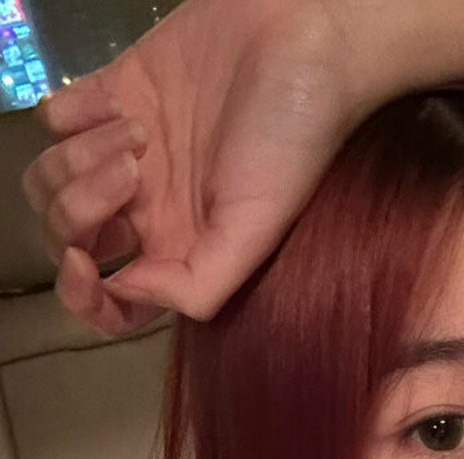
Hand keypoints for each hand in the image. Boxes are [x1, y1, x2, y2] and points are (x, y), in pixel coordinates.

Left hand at [21, 0, 400, 336]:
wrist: (300, 39)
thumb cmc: (291, 141)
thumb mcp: (257, 230)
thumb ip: (199, 283)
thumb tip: (129, 289)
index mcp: (180, 250)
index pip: (111, 302)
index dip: (83, 296)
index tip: (87, 263)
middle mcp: (148, 210)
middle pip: (69, 238)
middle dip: (79, 211)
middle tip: (133, 172)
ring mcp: (126, 152)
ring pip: (52, 180)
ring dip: (78, 159)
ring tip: (137, 133)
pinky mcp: (114, 93)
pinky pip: (55, 118)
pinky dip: (72, 116)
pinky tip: (118, 105)